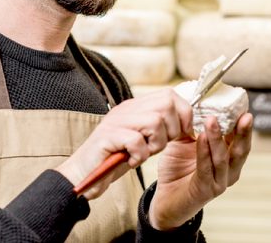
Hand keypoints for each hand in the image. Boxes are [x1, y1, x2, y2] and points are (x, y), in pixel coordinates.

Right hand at [56, 88, 192, 199]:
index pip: (169, 95)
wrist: (83, 175)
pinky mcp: (107, 137)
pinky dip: (139, 155)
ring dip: (155, 144)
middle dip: (171, 130)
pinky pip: (136, 140)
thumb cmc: (115, 158)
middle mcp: (126, 109)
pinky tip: (130, 160)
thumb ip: (160, 128)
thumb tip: (187, 125)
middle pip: (166, 104)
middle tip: (158, 145)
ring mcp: (116, 121)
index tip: (181, 134)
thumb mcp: (143, 140)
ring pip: (155, 121)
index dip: (183, 114)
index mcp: (136, 107)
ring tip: (143, 154)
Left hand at [148, 112, 252, 229]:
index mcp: (228, 157)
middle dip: (243, 131)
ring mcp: (219, 182)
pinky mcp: (206, 190)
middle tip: (245, 115)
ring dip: (218, 138)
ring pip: (223, 158)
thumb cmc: (177, 167)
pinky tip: (202, 138)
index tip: (244, 107)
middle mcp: (229, 170)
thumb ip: (191, 125)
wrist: (165, 198)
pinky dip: (204, 152)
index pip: (240, 138)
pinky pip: (206, 169)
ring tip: (212, 120)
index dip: (243, 124)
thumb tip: (192, 101)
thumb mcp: (184, 141)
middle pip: (241, 149)